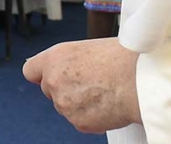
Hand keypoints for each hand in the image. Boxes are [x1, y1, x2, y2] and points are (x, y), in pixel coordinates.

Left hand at [23, 38, 140, 132]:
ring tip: (103, 90)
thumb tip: (68, 66)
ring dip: (79, 102)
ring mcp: (64, 104)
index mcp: (56, 57)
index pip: (30, 70)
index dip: (41, 73)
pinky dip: (91, 115)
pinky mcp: (78, 123)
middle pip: (49, 89)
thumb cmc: (123, 58)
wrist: (140, 80)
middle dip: (64, 88)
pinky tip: (107, 103)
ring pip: (65, 106)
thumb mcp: (90, 47)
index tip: (48, 74)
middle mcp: (55, 80)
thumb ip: (70, 59)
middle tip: (88, 81)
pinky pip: (80, 120)